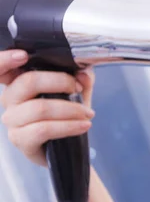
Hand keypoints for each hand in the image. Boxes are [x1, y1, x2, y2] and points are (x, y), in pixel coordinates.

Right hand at [0, 50, 95, 165]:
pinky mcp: (20, 140)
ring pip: (40, 108)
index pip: (1, 69)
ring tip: (88, 113)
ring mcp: (13, 120)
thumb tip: (83, 74)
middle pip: (28, 82)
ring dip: (71, 109)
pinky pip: (43, 129)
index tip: (23, 55)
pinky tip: (84, 126)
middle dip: (61, 82)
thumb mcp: (78, 92)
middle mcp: (10, 99)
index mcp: (19, 82)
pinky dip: (68, 126)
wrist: (68, 147)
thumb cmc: (67, 115)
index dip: (4, 60)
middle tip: (79, 88)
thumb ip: (82, 79)